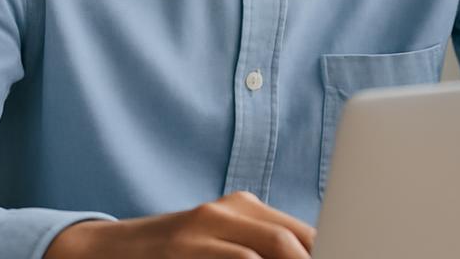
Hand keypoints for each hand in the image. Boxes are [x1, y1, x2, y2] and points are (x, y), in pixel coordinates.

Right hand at [45, 192, 314, 258]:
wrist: (107, 252)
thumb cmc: (174, 254)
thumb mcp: (220, 243)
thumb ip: (262, 246)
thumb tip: (320, 248)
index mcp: (242, 207)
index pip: (305, 231)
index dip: (331, 246)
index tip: (352, 254)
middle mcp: (225, 212)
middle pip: (291, 239)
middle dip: (319, 257)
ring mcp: (202, 232)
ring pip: (272, 248)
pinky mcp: (184, 252)